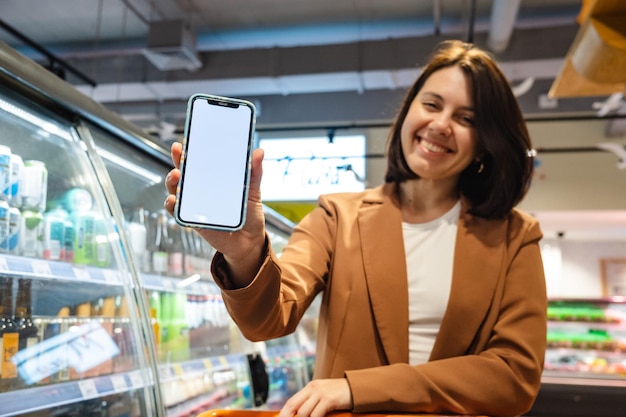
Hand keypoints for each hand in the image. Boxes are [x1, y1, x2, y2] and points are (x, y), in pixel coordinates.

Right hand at [164, 142, 266, 285]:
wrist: (250, 241)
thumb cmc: (249, 214)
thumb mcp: (253, 191)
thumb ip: (254, 173)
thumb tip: (259, 152)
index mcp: (213, 180)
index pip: (198, 162)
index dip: (189, 151)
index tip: (184, 141)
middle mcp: (201, 191)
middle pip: (183, 173)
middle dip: (177, 162)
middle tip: (178, 153)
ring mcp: (195, 205)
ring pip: (176, 190)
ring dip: (172, 182)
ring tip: (176, 175)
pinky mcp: (193, 221)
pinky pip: (177, 212)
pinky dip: (173, 205)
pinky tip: (174, 200)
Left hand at [278, 378, 352, 416]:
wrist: (358, 388)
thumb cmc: (341, 394)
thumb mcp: (324, 394)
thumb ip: (312, 401)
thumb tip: (300, 413)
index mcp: (310, 387)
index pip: (291, 401)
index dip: (283, 413)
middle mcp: (313, 388)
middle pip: (293, 406)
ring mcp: (321, 393)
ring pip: (303, 412)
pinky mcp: (329, 399)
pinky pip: (316, 414)